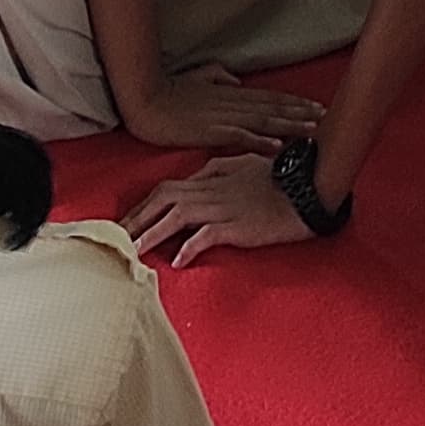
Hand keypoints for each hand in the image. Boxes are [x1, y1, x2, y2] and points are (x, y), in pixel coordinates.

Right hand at [119, 68, 321, 153]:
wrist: (145, 101)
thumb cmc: (168, 91)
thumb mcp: (197, 78)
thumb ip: (218, 77)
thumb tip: (236, 78)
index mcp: (231, 93)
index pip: (269, 97)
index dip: (294, 101)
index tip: (316, 106)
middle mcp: (233, 102)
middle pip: (275, 107)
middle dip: (302, 112)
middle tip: (327, 116)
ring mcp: (224, 116)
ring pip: (265, 120)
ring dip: (291, 125)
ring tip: (314, 129)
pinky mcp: (211, 131)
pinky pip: (241, 136)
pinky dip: (261, 139)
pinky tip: (279, 144)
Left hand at [121, 151, 312, 263]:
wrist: (308, 187)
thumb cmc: (279, 177)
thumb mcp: (244, 164)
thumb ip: (217, 169)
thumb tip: (195, 178)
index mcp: (211, 176)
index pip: (166, 189)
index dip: (142, 205)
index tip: (127, 222)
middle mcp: (211, 190)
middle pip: (163, 199)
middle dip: (136, 218)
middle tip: (116, 238)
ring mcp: (223, 207)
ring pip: (177, 216)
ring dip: (152, 233)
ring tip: (133, 252)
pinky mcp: (238, 225)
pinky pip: (207, 234)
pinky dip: (190, 246)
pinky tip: (177, 261)